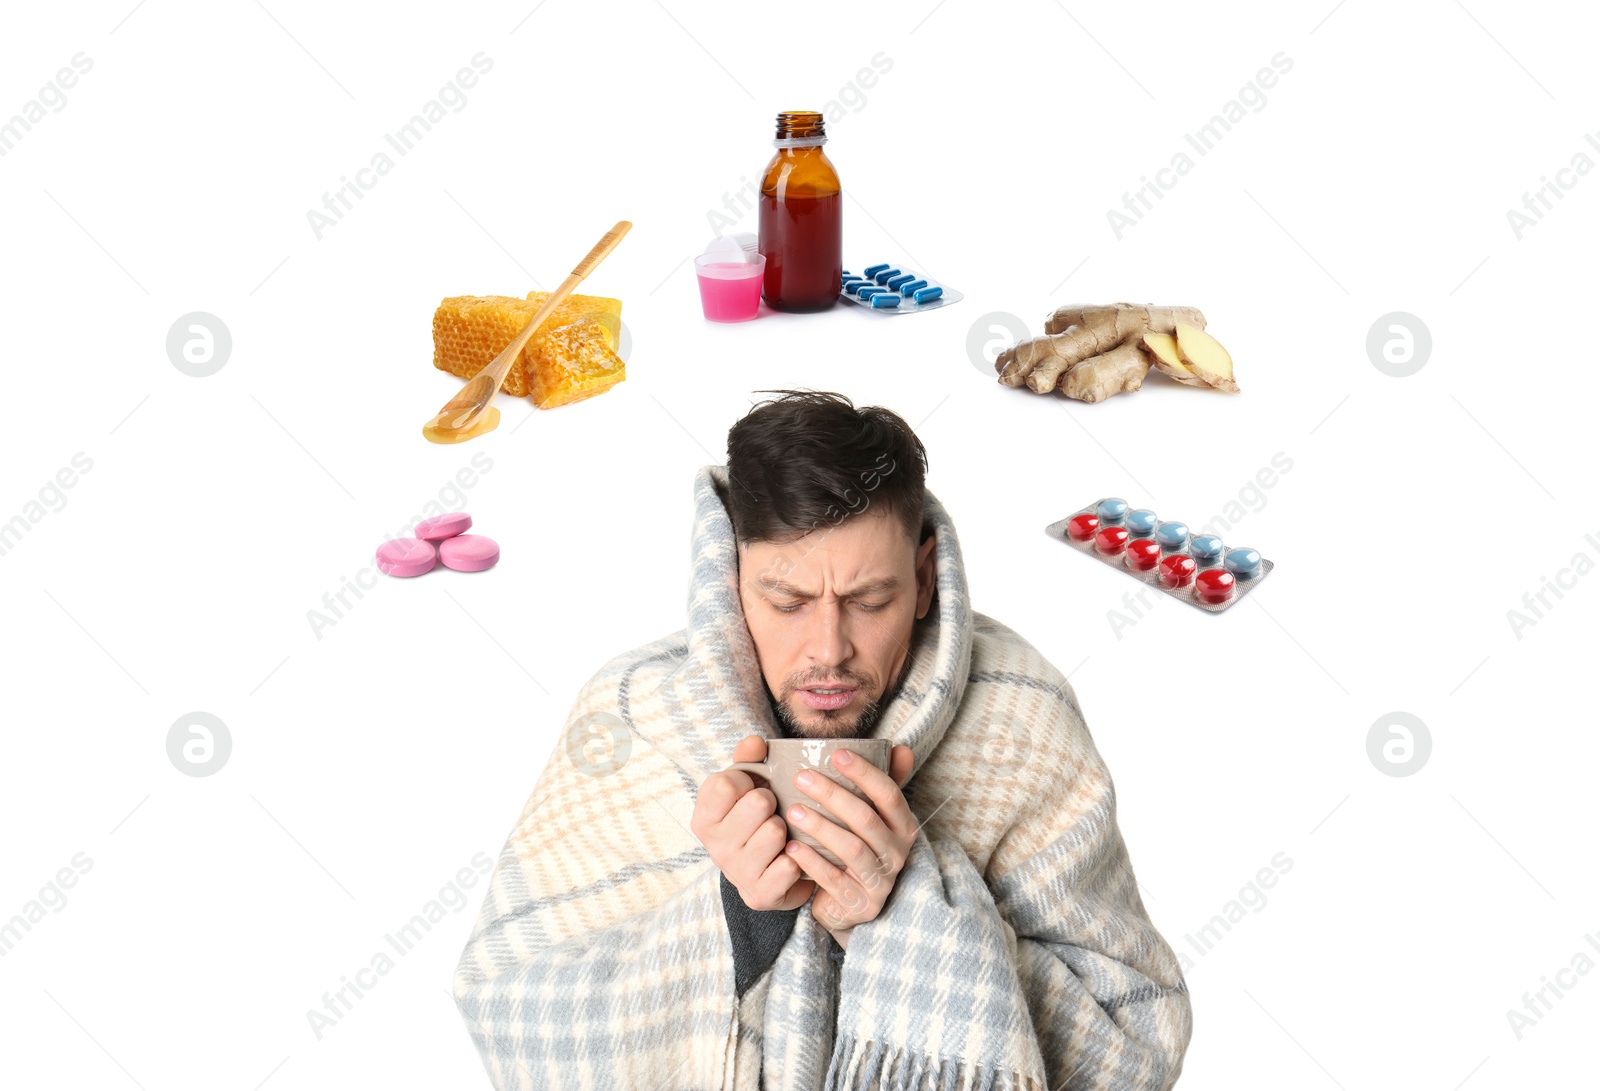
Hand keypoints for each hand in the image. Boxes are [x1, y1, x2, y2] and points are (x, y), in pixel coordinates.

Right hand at [691, 735, 814, 911]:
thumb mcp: (747, 786)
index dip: (746, 781)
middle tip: (769, 815)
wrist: (769, 875)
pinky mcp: (760, 895)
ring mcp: (736, 873)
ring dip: (786, 831)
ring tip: (780, 837)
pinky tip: (788, 858)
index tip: (750, 791)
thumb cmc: (756, 822)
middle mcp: (714, 847)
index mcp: (703, 818)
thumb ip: (747, 758)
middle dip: (772, 805)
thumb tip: (755, 743)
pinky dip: (797, 859)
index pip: (724, 784)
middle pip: (757, 804)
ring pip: (775, 832)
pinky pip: (790, 864)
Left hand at [783, 744, 916, 947]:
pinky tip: (790, 846)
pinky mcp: (860, 903)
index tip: (836, 753)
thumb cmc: (859, 850)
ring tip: (792, 810)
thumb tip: (900, 748)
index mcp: (903, 827)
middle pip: (866, 819)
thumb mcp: (874, 819)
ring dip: (820, 826)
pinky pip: (833, 879)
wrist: (850, 905)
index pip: (889, 794)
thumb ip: (883, 784)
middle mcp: (897, 853)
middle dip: (832, 794)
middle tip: (801, 777)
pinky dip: (811, 861)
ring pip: (851, 848)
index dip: (864, 773)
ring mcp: (880, 881)